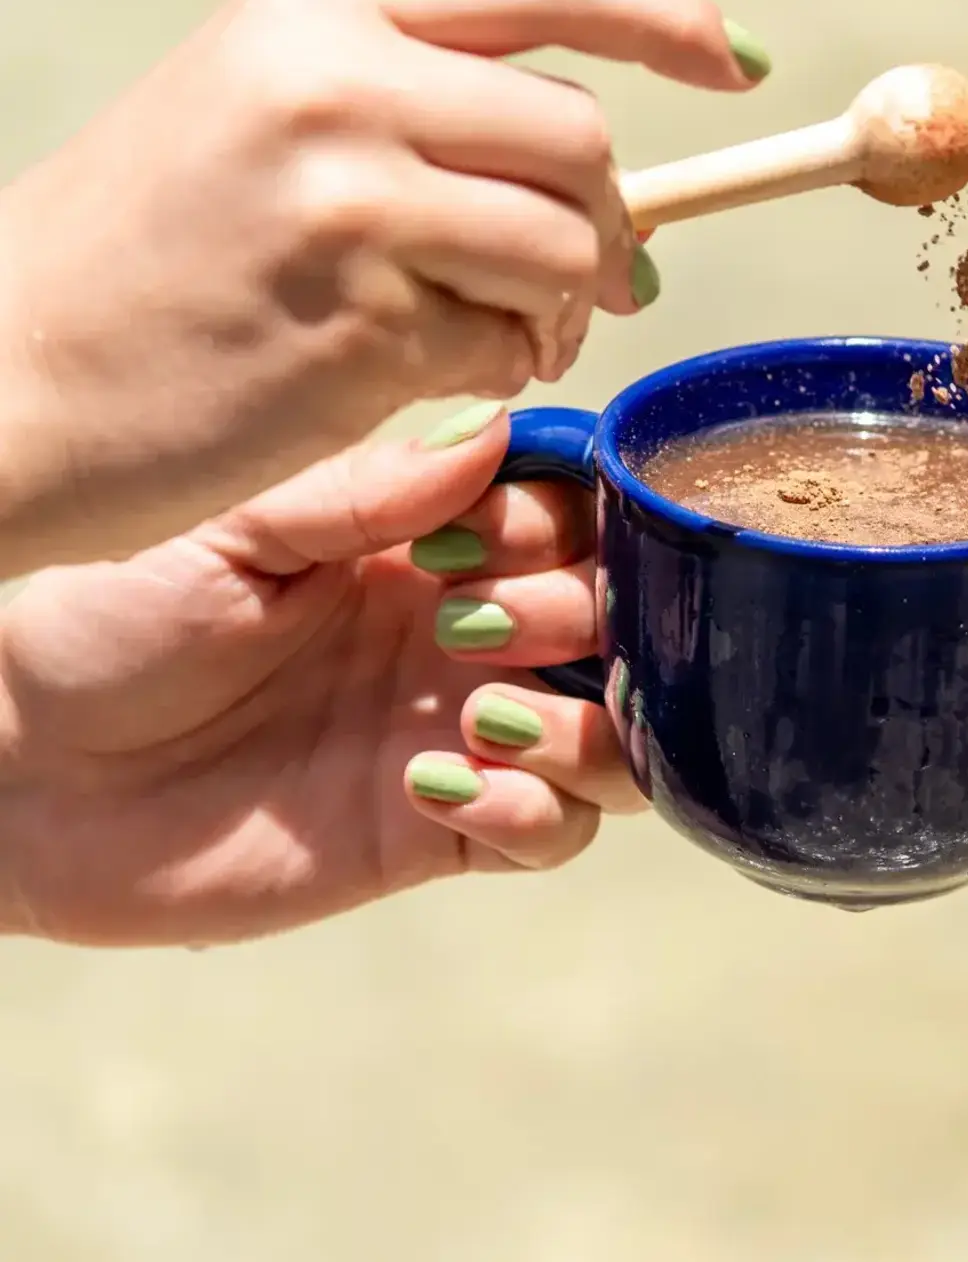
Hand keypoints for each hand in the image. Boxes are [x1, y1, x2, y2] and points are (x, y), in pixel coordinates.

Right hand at [0, 0, 768, 575]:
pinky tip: (448, 371)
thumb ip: (423, 109)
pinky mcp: (362, 329)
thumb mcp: (262, 116)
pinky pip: (513, 343)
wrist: (12, 377)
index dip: (662, 14)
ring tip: (514, 332)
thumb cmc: (151, 254)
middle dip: (613, 219)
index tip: (734, 61)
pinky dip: (510, 366)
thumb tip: (604, 178)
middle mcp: (337, 87)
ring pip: (564, 245)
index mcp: (315, 10)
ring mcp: (350, 208)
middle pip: (579, 136)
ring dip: (567, 304)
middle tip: (603, 276)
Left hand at [0, 402, 645, 946]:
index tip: (476, 541)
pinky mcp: (442, 831)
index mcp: (425, 545)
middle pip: (613, 619)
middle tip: (465, 628)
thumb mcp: (234, 534)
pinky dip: (538, 811)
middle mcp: (464, 635)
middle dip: (572, 615)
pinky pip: (556, 831)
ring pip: (615, 731)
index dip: (559, 523)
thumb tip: (497, 430)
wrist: (33, 778)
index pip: (565, 517)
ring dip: (587, 724)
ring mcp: (461, 733)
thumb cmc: (112, 629)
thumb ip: (367, 492)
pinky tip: (438, 789)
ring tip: (485, 719)